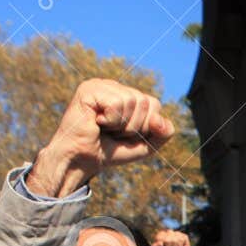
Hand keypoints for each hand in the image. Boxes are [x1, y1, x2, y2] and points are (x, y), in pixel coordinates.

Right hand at [29, 79, 173, 196]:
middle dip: (133, 127)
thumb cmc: (110, 151)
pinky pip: (116, 104)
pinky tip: (95, 122)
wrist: (81, 161)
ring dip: (121, 125)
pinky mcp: (89, 89)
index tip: (124, 134)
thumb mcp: (145, 145)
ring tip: (104, 128)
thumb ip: (163, 133)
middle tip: (112, 132)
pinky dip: (110, 120)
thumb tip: (160, 119)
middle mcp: (114, 86)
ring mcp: (101, 85)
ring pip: (132, 101)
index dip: (146, 126)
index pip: (154, 104)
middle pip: (145, 101)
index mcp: (126, 94)